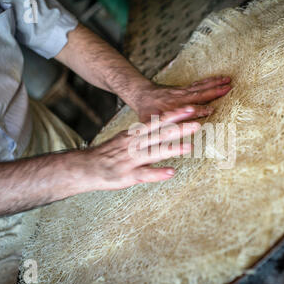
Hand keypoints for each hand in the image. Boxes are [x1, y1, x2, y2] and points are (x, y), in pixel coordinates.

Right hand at [77, 106, 200, 190]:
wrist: (85, 167)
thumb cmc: (109, 154)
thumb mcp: (125, 138)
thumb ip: (143, 133)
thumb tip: (161, 124)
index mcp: (135, 134)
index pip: (157, 121)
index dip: (174, 115)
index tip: (190, 108)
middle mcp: (134, 144)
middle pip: (159, 135)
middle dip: (179, 129)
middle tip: (198, 124)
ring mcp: (131, 159)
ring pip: (154, 152)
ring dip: (172, 149)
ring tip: (189, 147)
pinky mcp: (128, 175)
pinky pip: (145, 174)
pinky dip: (158, 173)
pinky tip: (172, 172)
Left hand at [131, 76, 231, 121]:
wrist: (142, 94)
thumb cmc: (146, 113)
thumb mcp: (147, 123)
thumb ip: (158, 129)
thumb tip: (167, 140)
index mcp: (172, 109)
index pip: (189, 110)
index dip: (199, 110)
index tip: (212, 110)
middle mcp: (179, 99)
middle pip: (199, 94)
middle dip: (213, 92)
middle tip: (227, 89)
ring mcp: (182, 92)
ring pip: (201, 87)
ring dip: (215, 83)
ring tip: (228, 80)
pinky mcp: (184, 88)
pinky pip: (199, 84)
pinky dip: (210, 81)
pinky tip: (220, 78)